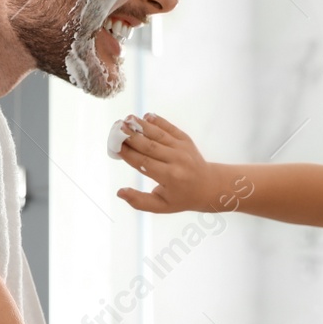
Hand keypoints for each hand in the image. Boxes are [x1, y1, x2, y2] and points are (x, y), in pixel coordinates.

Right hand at [115, 113, 239, 213]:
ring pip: (158, 134)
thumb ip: (139, 201)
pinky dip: (157, 121)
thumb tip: (120, 192)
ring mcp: (182, 148)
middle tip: (116, 129)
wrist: (208, 186)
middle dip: (131, 136)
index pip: (143, 163)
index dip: (128, 154)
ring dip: (141, 125)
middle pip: (149, 146)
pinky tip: (145, 117)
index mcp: (169, 177)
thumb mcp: (161, 206)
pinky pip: (169, 128)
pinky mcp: (186, 139)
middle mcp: (176, 160)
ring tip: (126, 119)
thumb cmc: (181, 198)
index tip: (114, 147)